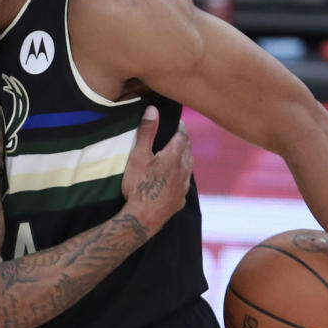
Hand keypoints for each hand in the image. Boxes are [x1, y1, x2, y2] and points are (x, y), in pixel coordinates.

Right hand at [121, 105, 192, 234]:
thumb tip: (153, 109)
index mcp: (175, 156)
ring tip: (174, 155)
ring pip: (188, 166)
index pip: (182, 135)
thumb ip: (147, 132)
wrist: (143, 217)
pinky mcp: (180, 199)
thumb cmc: (139, 185)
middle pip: (187, 150)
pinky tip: (172, 178)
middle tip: (173, 135)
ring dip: (183, 158)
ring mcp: (184, 186)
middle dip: (182, 141)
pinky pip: (184, 182)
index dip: (179, 126)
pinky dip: (180, 175)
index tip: (175, 121)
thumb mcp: (139, 155)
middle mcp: (184, 169)